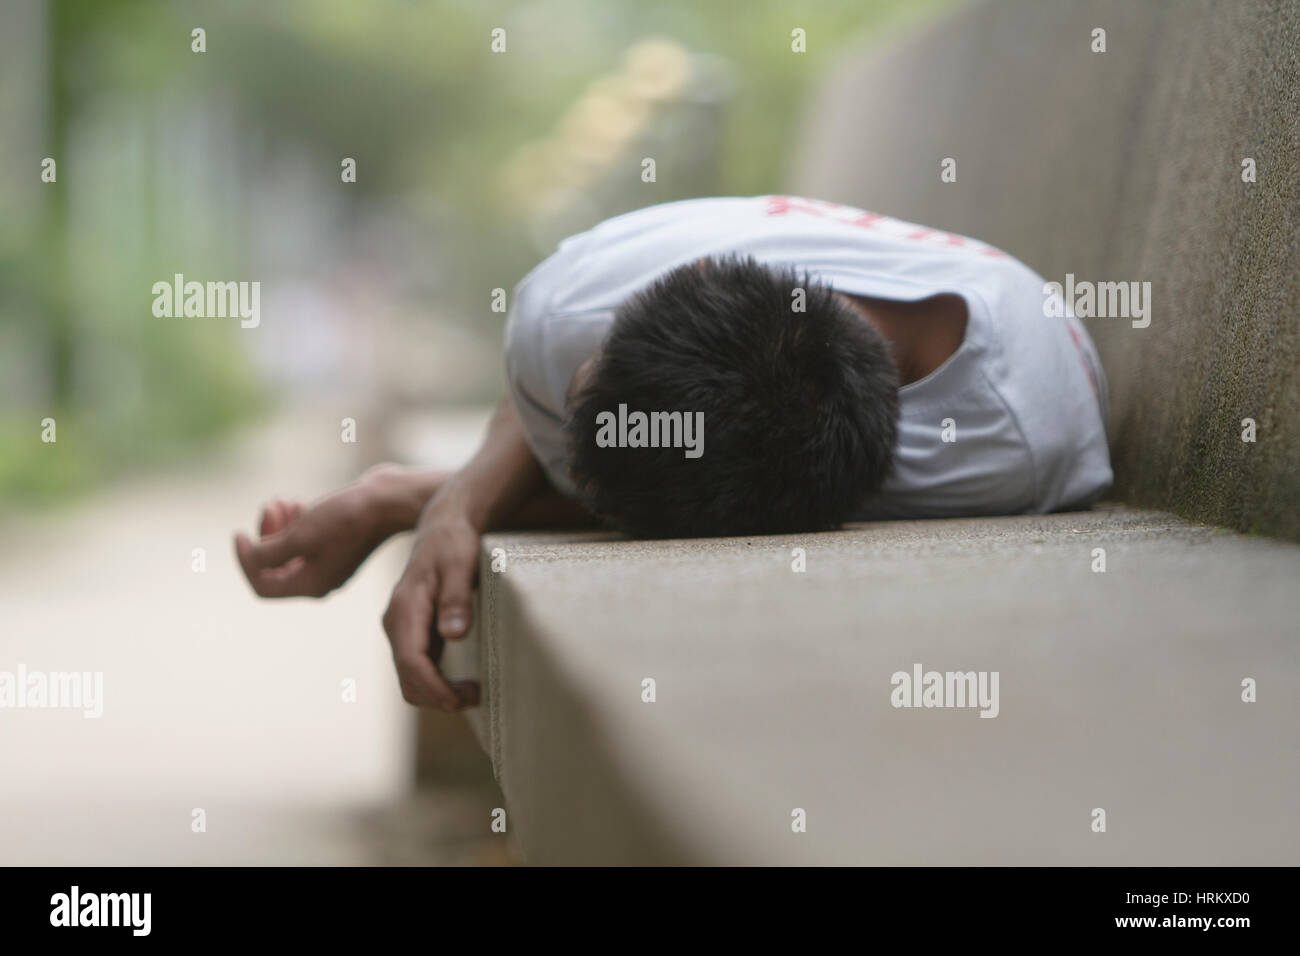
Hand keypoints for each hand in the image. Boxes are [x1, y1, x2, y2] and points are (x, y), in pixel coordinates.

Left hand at [234, 474, 393, 598]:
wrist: (390, 501)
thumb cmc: (347, 519)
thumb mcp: (299, 535)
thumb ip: (267, 553)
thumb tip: (251, 557)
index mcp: (311, 585)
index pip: (263, 585)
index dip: (244, 561)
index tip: (239, 533)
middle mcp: (320, 578)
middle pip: (274, 566)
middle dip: (265, 535)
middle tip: (272, 506)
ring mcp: (330, 561)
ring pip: (288, 549)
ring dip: (278, 524)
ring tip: (284, 501)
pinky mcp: (338, 542)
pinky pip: (305, 538)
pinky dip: (295, 522)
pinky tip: (297, 502)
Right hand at [382, 489, 482, 710]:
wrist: (444, 527)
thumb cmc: (454, 544)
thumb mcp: (461, 565)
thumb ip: (456, 599)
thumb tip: (454, 635)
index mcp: (405, 608)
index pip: (411, 660)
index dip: (433, 687)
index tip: (459, 701)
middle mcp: (396, 623)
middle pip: (407, 677)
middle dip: (436, 696)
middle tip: (475, 698)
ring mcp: (401, 630)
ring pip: (409, 677)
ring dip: (436, 693)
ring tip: (472, 693)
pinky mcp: (412, 633)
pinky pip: (417, 667)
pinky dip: (435, 683)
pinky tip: (461, 683)